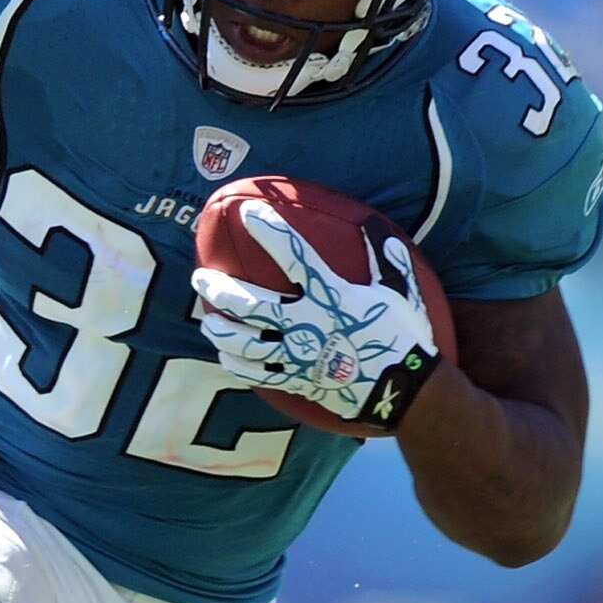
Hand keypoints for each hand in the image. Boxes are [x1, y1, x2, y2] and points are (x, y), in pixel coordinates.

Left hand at [192, 204, 439, 427]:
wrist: (403, 390)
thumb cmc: (402, 335)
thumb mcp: (399, 291)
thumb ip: (384, 258)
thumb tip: (372, 224)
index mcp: (329, 295)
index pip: (293, 254)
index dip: (269, 230)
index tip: (248, 212)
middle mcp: (304, 323)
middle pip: (248, 304)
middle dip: (218, 289)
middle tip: (199, 278)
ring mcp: (295, 354)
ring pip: (243, 342)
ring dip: (219, 331)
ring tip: (207, 322)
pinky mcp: (294, 380)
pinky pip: (255, 374)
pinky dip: (236, 365)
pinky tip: (226, 356)